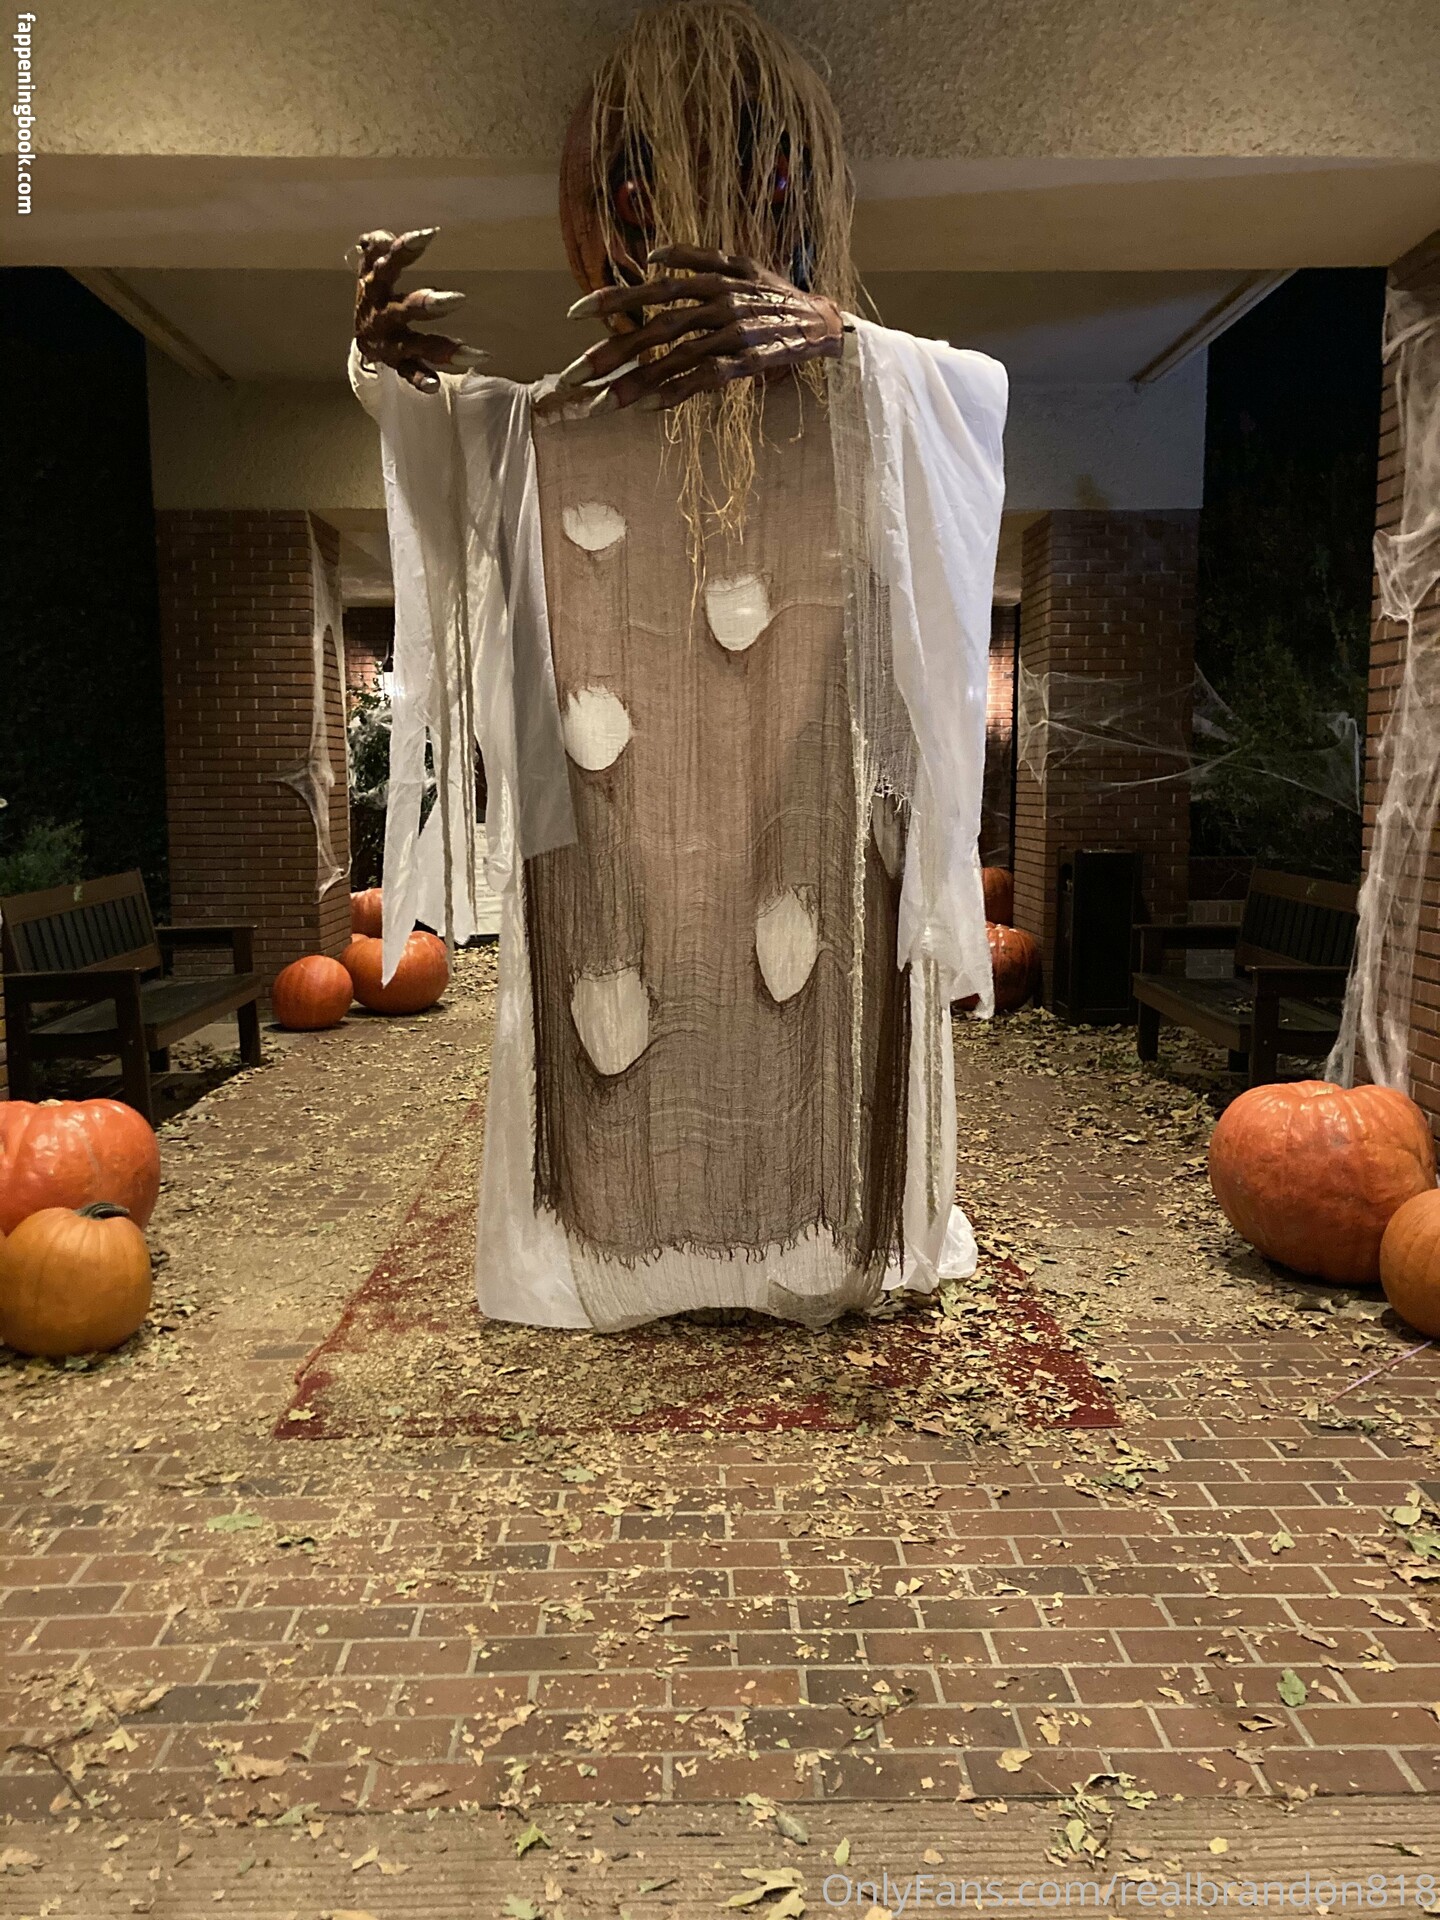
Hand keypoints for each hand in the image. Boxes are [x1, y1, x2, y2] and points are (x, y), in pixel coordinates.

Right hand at [352, 227, 487, 392]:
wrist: (362, 337)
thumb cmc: (377, 293)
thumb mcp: (371, 268)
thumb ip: (376, 249)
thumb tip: (382, 237)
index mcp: (374, 284)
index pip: (387, 262)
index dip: (405, 249)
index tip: (431, 235)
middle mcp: (380, 312)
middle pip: (404, 307)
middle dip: (427, 304)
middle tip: (460, 299)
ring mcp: (388, 340)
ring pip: (414, 344)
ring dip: (442, 348)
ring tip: (474, 355)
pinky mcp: (394, 362)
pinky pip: (407, 371)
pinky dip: (420, 377)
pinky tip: (435, 386)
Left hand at [554, 244, 843, 412]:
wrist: (822, 322)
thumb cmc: (775, 294)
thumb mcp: (740, 263)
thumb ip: (697, 257)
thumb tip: (653, 253)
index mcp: (713, 278)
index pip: (653, 288)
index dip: (613, 298)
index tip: (573, 313)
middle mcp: (719, 303)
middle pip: (656, 328)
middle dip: (611, 351)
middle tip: (574, 375)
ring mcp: (733, 334)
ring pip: (675, 357)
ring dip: (637, 382)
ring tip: (603, 403)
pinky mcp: (747, 362)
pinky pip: (705, 379)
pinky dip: (677, 392)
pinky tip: (649, 408)